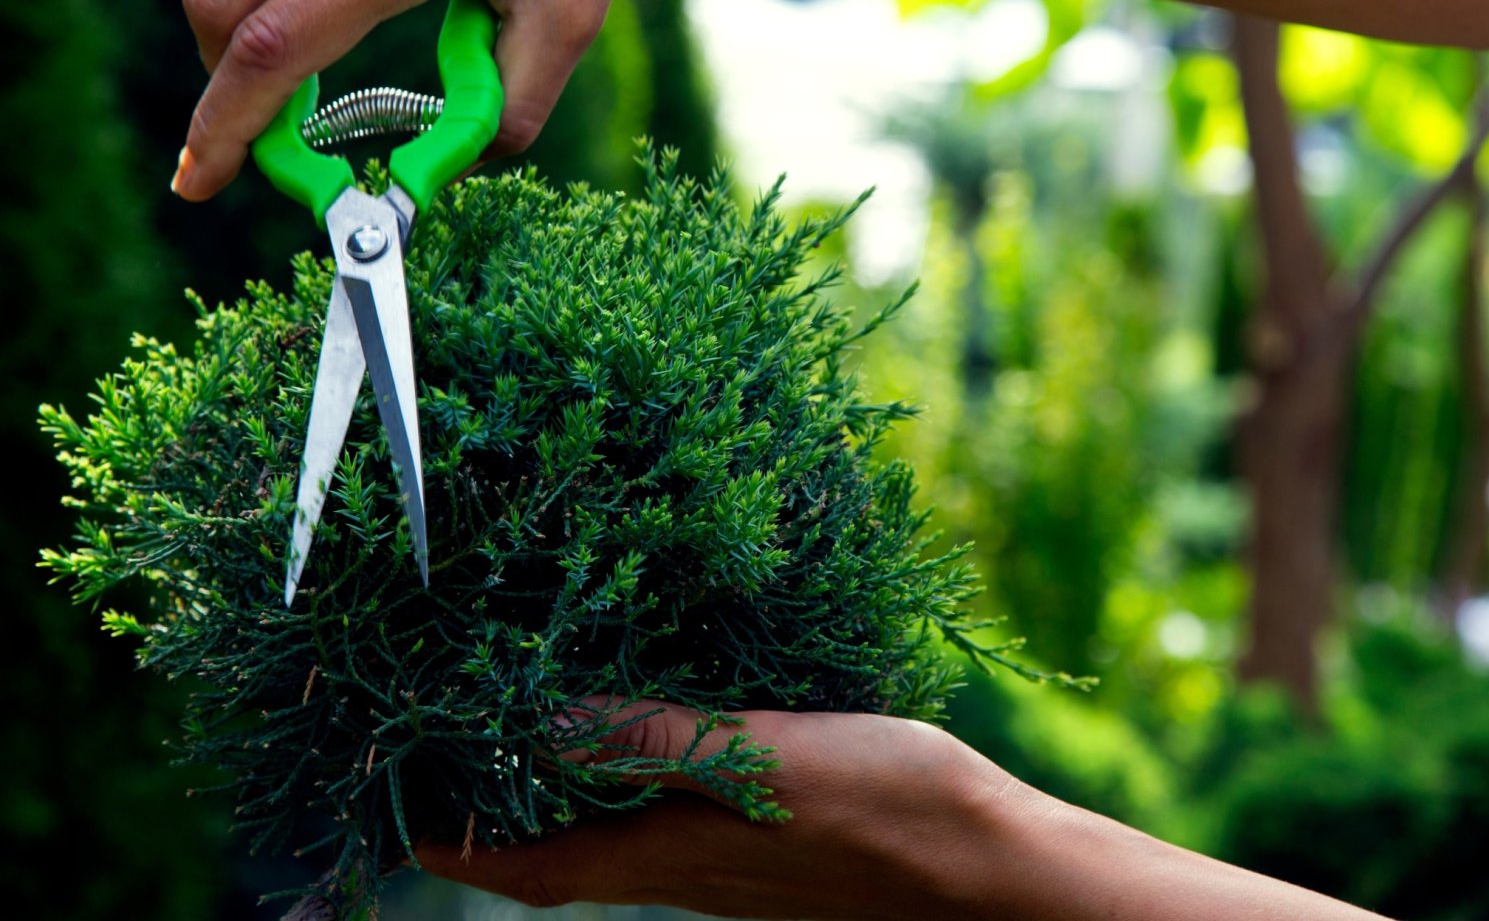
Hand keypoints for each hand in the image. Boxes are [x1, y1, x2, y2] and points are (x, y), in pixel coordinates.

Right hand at [172, 0, 680, 199]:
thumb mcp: (568, 17)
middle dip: (220, 80)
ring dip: (224, 11)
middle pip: (214, 2)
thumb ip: (508, 110)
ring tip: (286, 45)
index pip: (271, 55)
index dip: (224, 130)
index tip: (198, 181)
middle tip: (262, 122)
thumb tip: (442, 175)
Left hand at [415, 700, 1038, 919]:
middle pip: (553, 853)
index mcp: (666, 853)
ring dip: (558, 789)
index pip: (521, 863)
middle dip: (488, 811)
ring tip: (531, 723)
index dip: (444, 838)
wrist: (995, 872)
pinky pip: (672, 814)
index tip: (387, 800)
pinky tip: (662, 728)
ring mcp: (729, 862)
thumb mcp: (765, 758)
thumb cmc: (890, 809)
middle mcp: (682, 867)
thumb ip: (654, 739)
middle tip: (446, 746)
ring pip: (611, 832)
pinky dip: (634, 776)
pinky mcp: (773, 844)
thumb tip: (531, 722)